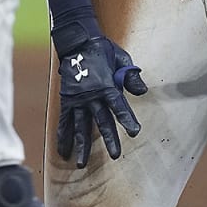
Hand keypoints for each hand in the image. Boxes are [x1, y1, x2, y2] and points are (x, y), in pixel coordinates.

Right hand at [55, 35, 146, 167]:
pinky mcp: (66, 101)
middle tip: (115, 155)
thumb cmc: (102, 49)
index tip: (134, 132)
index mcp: (107, 85)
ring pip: (80, 126)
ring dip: (81, 145)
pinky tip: (63, 152)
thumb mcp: (121, 58)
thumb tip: (143, 91)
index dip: (127, 119)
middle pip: (102, 121)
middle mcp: (91, 96)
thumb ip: (130, 75)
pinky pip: (64, 122)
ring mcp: (77, 100)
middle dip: (109, 138)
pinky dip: (63, 136)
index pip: (119, 106)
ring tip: (80, 164)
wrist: (77, 42)